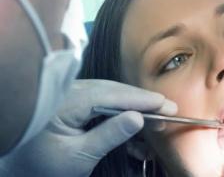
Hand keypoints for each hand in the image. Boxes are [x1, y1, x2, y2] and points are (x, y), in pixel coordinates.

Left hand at [0, 79, 176, 176]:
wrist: (22, 164)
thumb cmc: (45, 163)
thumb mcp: (79, 156)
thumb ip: (108, 135)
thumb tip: (137, 118)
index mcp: (66, 102)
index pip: (110, 95)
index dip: (140, 99)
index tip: (165, 104)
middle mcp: (71, 91)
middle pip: (114, 90)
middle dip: (142, 100)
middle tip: (169, 109)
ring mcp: (74, 94)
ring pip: (112, 94)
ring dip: (135, 106)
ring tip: (157, 118)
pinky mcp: (78, 101)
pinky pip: (104, 101)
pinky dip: (122, 112)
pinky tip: (136, 124)